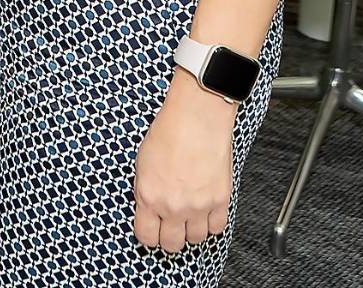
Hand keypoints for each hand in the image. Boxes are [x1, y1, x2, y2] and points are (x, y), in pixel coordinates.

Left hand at [133, 71, 237, 254]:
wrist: (197, 118)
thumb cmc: (169, 131)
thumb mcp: (142, 163)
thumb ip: (146, 190)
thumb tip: (148, 206)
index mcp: (149, 196)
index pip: (146, 237)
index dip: (149, 235)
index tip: (152, 230)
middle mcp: (173, 206)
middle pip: (172, 244)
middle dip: (169, 237)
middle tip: (171, 225)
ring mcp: (198, 206)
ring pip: (196, 239)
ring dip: (192, 230)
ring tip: (189, 215)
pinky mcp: (220, 201)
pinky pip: (218, 228)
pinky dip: (212, 222)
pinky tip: (206, 210)